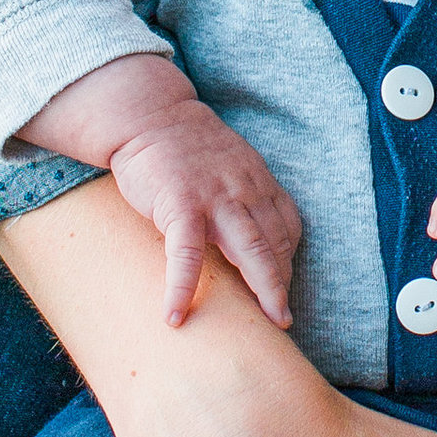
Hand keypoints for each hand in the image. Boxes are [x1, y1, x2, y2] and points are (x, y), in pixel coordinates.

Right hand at [22, 57, 299, 326]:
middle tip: (284, 319)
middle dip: (284, 284)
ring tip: (266, 322)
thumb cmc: (184, 147)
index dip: (287, 261)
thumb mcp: (229, 164)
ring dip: (263, 289)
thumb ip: (244, 194)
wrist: (149, 114)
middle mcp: (245, 190)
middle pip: (276, 243)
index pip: (286, 227)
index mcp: (258, 182)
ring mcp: (216, 198)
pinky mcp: (180, 205)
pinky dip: (182, 287)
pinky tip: (175, 314)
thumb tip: (251, 232)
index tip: (283, 288)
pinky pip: (186, 254)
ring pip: (250, 249)